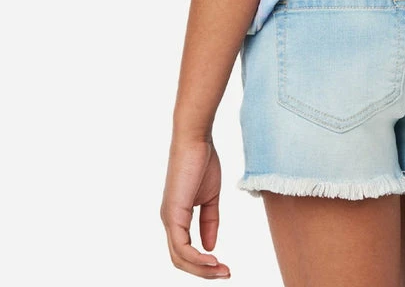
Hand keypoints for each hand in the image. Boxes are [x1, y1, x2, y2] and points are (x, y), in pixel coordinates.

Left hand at [160, 136, 230, 278]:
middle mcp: (169, 221)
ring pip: (180, 258)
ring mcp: (169, 218)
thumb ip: (209, 222)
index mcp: (177, 217)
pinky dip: (197, 258)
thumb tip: (210, 247)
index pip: (185, 251)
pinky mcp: (173, 213)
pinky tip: (213, 259)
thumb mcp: (210, 197)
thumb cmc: (202, 161)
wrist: (196, 139)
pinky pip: (182, 246)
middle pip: (180, 260)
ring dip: (202, 269)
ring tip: (223, 270)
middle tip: (226, 274)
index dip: (204, 263)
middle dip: (203, 272)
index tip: (225, 267)